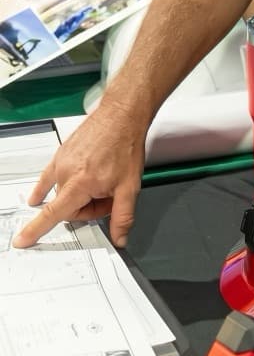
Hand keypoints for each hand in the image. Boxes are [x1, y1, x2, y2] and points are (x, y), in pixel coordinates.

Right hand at [12, 99, 146, 248]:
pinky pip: (49, 175)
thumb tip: (120, 238)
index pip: (53, 214)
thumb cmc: (126, 145)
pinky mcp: (61, 152)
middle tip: (108, 196)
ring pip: (64, 191)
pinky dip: (46, 186)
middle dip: (87, 207)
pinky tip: (39, 195)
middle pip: (69, 206)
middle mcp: (66, 172)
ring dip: (80, 193)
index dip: (36, 230)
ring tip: (101, 181)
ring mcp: (62, 161)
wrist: (121, 114)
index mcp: (80, 184)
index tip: (22, 240)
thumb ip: (123, 216)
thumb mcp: (130, 186)